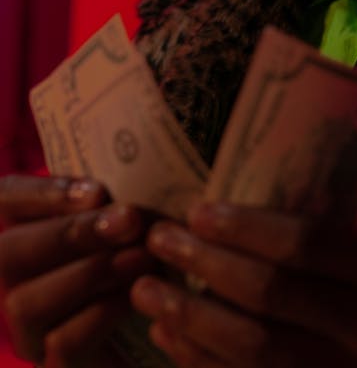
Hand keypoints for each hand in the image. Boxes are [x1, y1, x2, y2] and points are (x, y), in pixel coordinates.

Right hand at [0, 174, 152, 366]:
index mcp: (24, 231)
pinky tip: (135, 295)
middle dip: (72, 233)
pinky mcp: (54, 366)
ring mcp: (26, 330)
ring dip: (89, 273)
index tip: (98, 191)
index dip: (41, 193)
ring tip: (141, 256)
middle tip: (130, 220)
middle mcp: (9, 283)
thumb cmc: (139, 253)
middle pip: (5, 253)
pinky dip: (101, 314)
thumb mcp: (124, 223)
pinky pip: (60, 345)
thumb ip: (112, 206)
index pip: (4, 199)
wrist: (156, 336)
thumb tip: (117, 201)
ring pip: (24, 303)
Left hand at [132, 203, 356, 367]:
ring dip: (191, 319)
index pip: (312, 246)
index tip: (201, 209)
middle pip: (274, 297)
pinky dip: (204, 365)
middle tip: (162, 240)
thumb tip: (250, 213)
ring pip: (254, 353)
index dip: (249, 227)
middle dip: (207, 266)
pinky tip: (172, 340)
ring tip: (148, 289)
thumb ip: (341, 239)